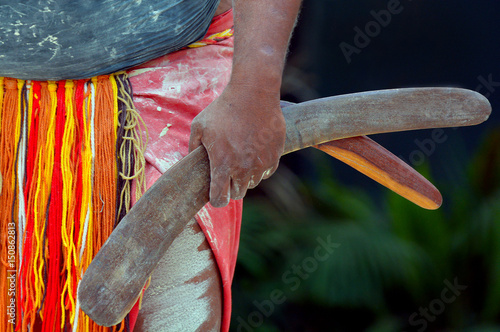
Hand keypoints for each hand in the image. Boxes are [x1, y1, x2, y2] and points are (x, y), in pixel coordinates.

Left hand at [189, 83, 285, 206]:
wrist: (253, 94)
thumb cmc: (223, 109)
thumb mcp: (199, 126)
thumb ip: (193, 147)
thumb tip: (191, 160)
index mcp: (222, 164)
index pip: (219, 199)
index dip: (216, 199)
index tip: (216, 195)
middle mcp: (243, 169)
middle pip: (238, 194)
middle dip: (231, 187)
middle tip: (228, 174)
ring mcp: (261, 163)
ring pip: (252, 183)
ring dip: (246, 176)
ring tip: (241, 159)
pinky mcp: (275, 156)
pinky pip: (267, 172)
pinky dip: (260, 167)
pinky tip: (254, 153)